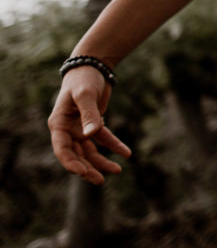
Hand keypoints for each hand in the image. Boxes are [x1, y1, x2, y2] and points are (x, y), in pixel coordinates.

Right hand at [49, 67, 131, 183]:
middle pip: (76, 155)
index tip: (83, 173)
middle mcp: (67, 129)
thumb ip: (89, 115)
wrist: (93, 66)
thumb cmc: (84, 79)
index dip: (71, 163)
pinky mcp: (94, 124)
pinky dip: (114, 146)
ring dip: (102, 161)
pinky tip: (126, 153)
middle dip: (88, 168)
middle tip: (100, 180)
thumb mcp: (85, 94)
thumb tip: (91, 135)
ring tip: (117, 171)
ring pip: (90, 151)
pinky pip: (104, 139)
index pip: (62, 149)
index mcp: (59, 124)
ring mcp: (80, 128)